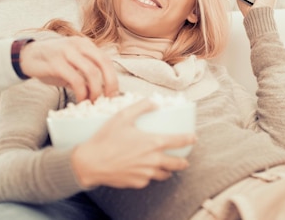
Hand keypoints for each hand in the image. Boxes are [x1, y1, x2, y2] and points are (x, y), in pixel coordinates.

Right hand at [19, 36, 118, 101]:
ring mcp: (67, 52)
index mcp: (85, 44)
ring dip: (95, 90)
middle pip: (103, 62)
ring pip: (91, 71)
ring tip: (92, 102)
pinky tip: (79, 99)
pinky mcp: (56, 63)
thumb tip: (101, 92)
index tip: (113, 94)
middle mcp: (78, 45)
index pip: (106, 59)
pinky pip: (75, 79)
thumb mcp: (71, 65)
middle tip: (107, 99)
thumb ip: (85, 74)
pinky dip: (81, 91)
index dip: (113, 78)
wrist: (26, 57)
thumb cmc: (51, 63)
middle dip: (109, 83)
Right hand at [71, 99, 195, 188]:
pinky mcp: (137, 183)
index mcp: (153, 143)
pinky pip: (148, 179)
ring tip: (167, 167)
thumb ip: (141, 107)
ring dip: (168, 170)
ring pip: (164, 175)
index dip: (189, 139)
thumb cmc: (106, 138)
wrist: (90, 163)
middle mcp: (153, 160)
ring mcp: (145, 174)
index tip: (193, 138)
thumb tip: (155, 102)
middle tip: (184, 160)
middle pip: (177, 164)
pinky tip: (145, 170)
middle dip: (183, 162)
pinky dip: (149, 175)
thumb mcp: (122, 116)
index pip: (179, 141)